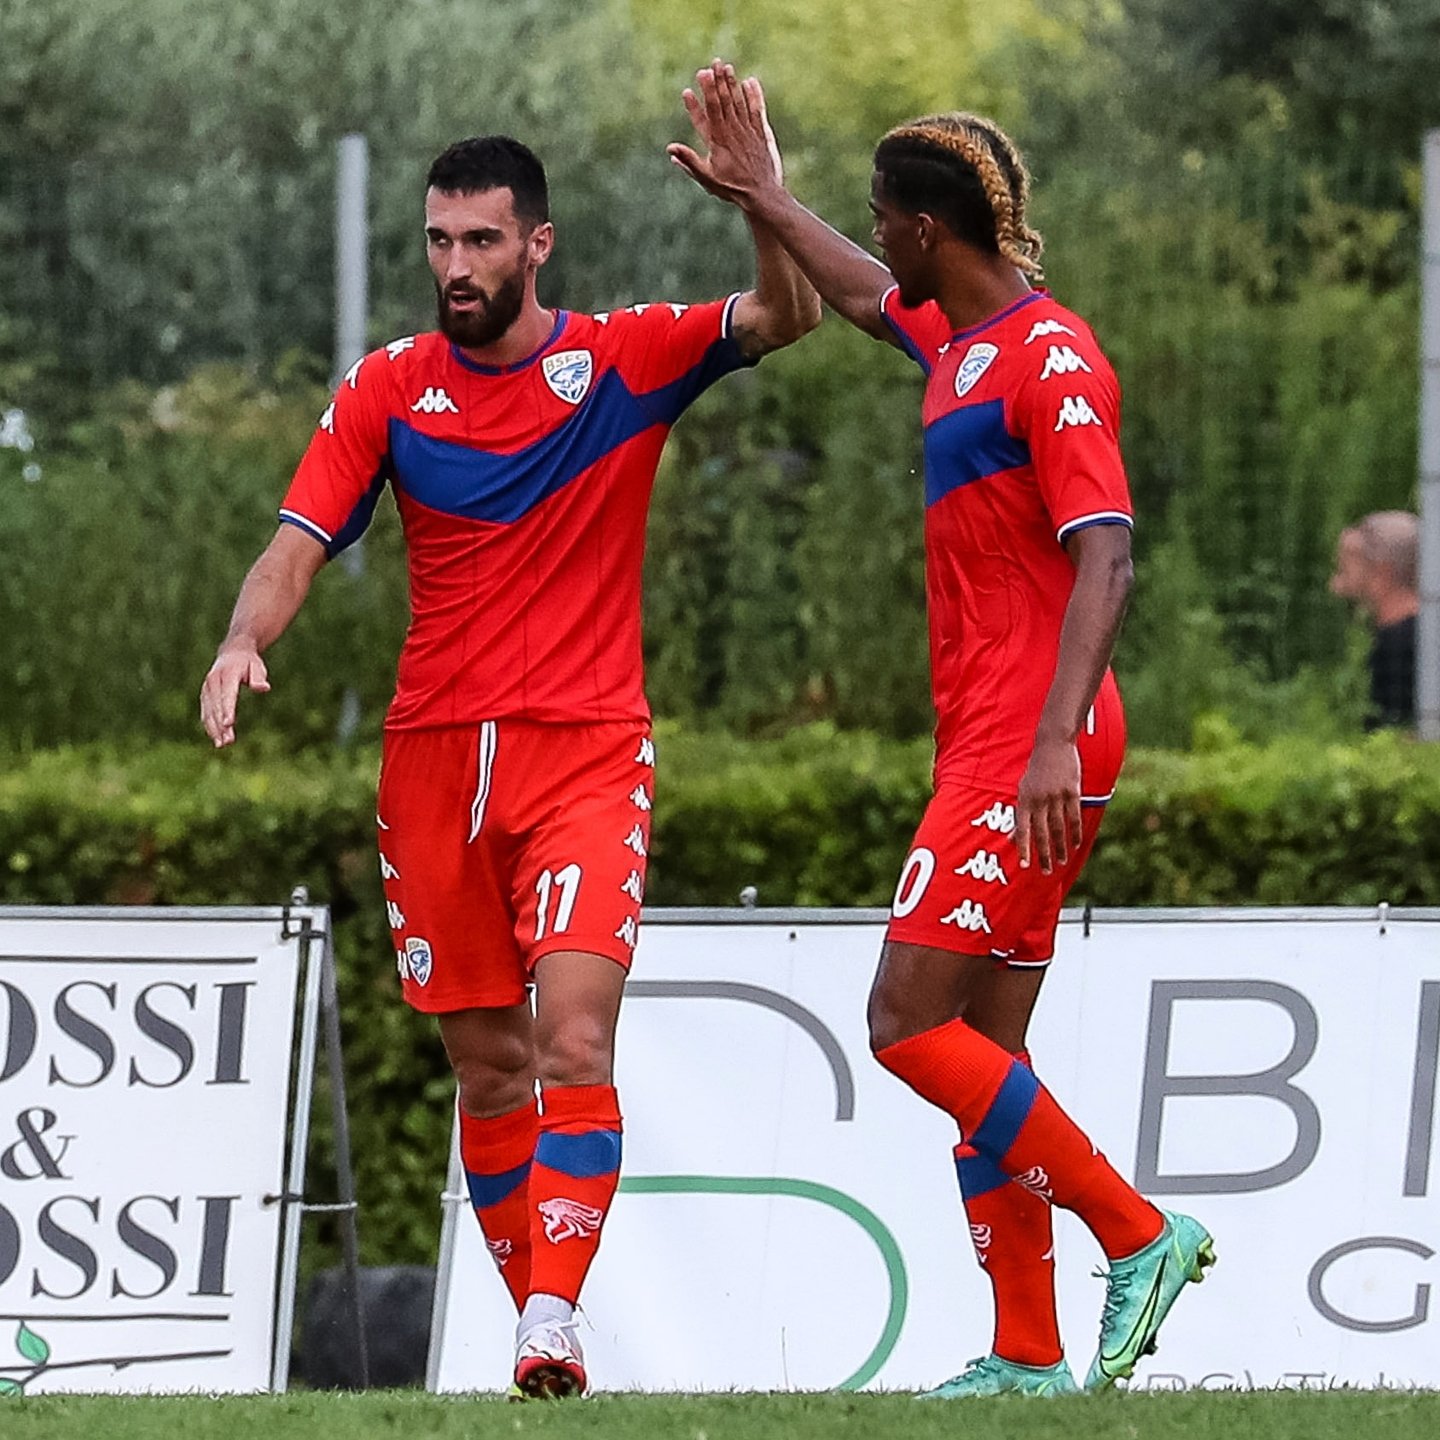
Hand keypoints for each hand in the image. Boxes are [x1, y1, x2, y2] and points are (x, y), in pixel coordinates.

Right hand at [200, 644, 269, 747]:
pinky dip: (209, 725)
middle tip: (227, 742)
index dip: (227, 710)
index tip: (228, 724)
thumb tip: (264, 688)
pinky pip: (205, 712)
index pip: (227, 694)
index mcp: (227, 674)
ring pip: (209, 711)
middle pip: (217, 706)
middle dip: (221, 725)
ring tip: (222, 744)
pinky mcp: (205, 695)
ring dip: (214, 729)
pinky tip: (215, 738)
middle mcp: (213, 681)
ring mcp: (207, 688)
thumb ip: (258, 678)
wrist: (232, 652)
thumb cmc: (249, 662)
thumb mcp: (257, 667)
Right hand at [666, 60, 783, 206]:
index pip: (703, 116)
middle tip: (710, 64)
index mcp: (717, 141)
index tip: (687, 91)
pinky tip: (749, 82)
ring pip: (738, 101)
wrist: (761, 193)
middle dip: (715, 82)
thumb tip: (670, 149)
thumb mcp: (706, 178)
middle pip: (721, 102)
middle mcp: (732, 131)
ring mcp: (747, 130)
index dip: (694, 103)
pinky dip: (753, 95)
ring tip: (726, 66)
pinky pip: (756, 109)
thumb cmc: (731, 188)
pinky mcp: (760, 133)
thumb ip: (689, 161)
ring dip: (731, 83)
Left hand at [1014, 736, 1082, 875]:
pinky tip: (1075, 844)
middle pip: (1042, 832)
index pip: (1022, 829)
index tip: (1024, 865)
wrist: (1052, 745)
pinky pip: (1074, 816)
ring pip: (1059, 827)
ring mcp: (1056, 795)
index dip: (1023, 847)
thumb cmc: (1035, 771)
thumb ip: (1019, 815)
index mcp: (1024, 799)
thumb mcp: (1023, 790)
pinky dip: (1075, 832)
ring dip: (1061, 847)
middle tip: (1047, 871)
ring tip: (1062, 861)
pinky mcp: (1072, 791)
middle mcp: (1039, 799)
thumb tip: (1011, 839)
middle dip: (1044, 854)